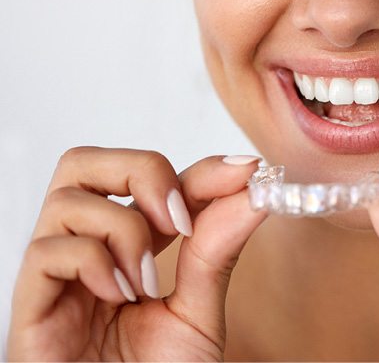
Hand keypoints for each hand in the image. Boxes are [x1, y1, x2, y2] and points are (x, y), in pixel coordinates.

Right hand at [7, 147, 266, 360]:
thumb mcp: (198, 313)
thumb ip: (218, 251)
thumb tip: (253, 192)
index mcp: (128, 250)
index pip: (152, 182)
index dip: (198, 169)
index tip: (246, 172)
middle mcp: (87, 253)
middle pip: (86, 163)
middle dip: (142, 171)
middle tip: (179, 218)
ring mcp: (54, 280)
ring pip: (67, 197)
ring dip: (123, 229)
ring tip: (146, 283)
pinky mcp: (28, 311)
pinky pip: (47, 251)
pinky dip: (93, 261)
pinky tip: (119, 296)